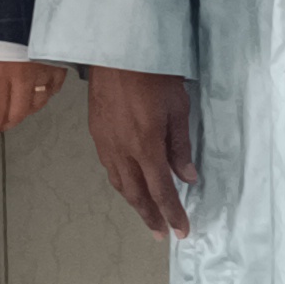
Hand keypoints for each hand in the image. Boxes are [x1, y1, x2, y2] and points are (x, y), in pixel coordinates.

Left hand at [0, 55, 71, 148]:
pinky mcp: (56, 60)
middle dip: (3, 123)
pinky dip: (44, 94)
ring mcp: (41, 68)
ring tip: (13, 107)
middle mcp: (21, 75)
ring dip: (23, 110)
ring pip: (36, 104)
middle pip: (16, 113)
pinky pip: (53, 87)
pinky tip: (35, 91)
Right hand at [87, 67, 197, 237]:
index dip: (172, 213)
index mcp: (146, 145)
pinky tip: (128, 183)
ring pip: (120, 183)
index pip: (161, 191)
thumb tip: (187, 177)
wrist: (117, 50)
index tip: (181, 230)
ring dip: (134, 202)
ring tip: (146, 214)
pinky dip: (121, 182)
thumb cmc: (153, 73)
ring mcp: (106, 142)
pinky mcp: (97, 132)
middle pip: (137, 194)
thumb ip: (181, 146)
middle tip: (161, 233)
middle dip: (150, 217)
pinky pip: (109, 166)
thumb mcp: (178, 108)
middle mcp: (123, 150)